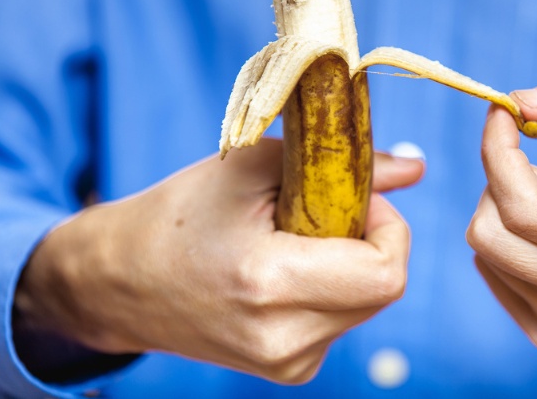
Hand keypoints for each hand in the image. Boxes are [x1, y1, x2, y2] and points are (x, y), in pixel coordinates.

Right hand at [14, 138, 423, 382]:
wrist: (121, 282)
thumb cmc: (178, 215)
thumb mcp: (252, 170)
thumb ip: (342, 166)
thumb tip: (416, 167)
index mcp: (270, 285)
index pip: (386, 273)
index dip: (388, 227)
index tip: (355, 199)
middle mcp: (283, 339)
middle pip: (382, 288)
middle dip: (371, 240)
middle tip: (323, 211)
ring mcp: (286, 364)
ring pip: (367, 304)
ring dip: (351, 262)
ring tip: (294, 241)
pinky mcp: (288, 370)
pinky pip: (341, 320)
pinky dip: (332, 286)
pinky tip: (285, 270)